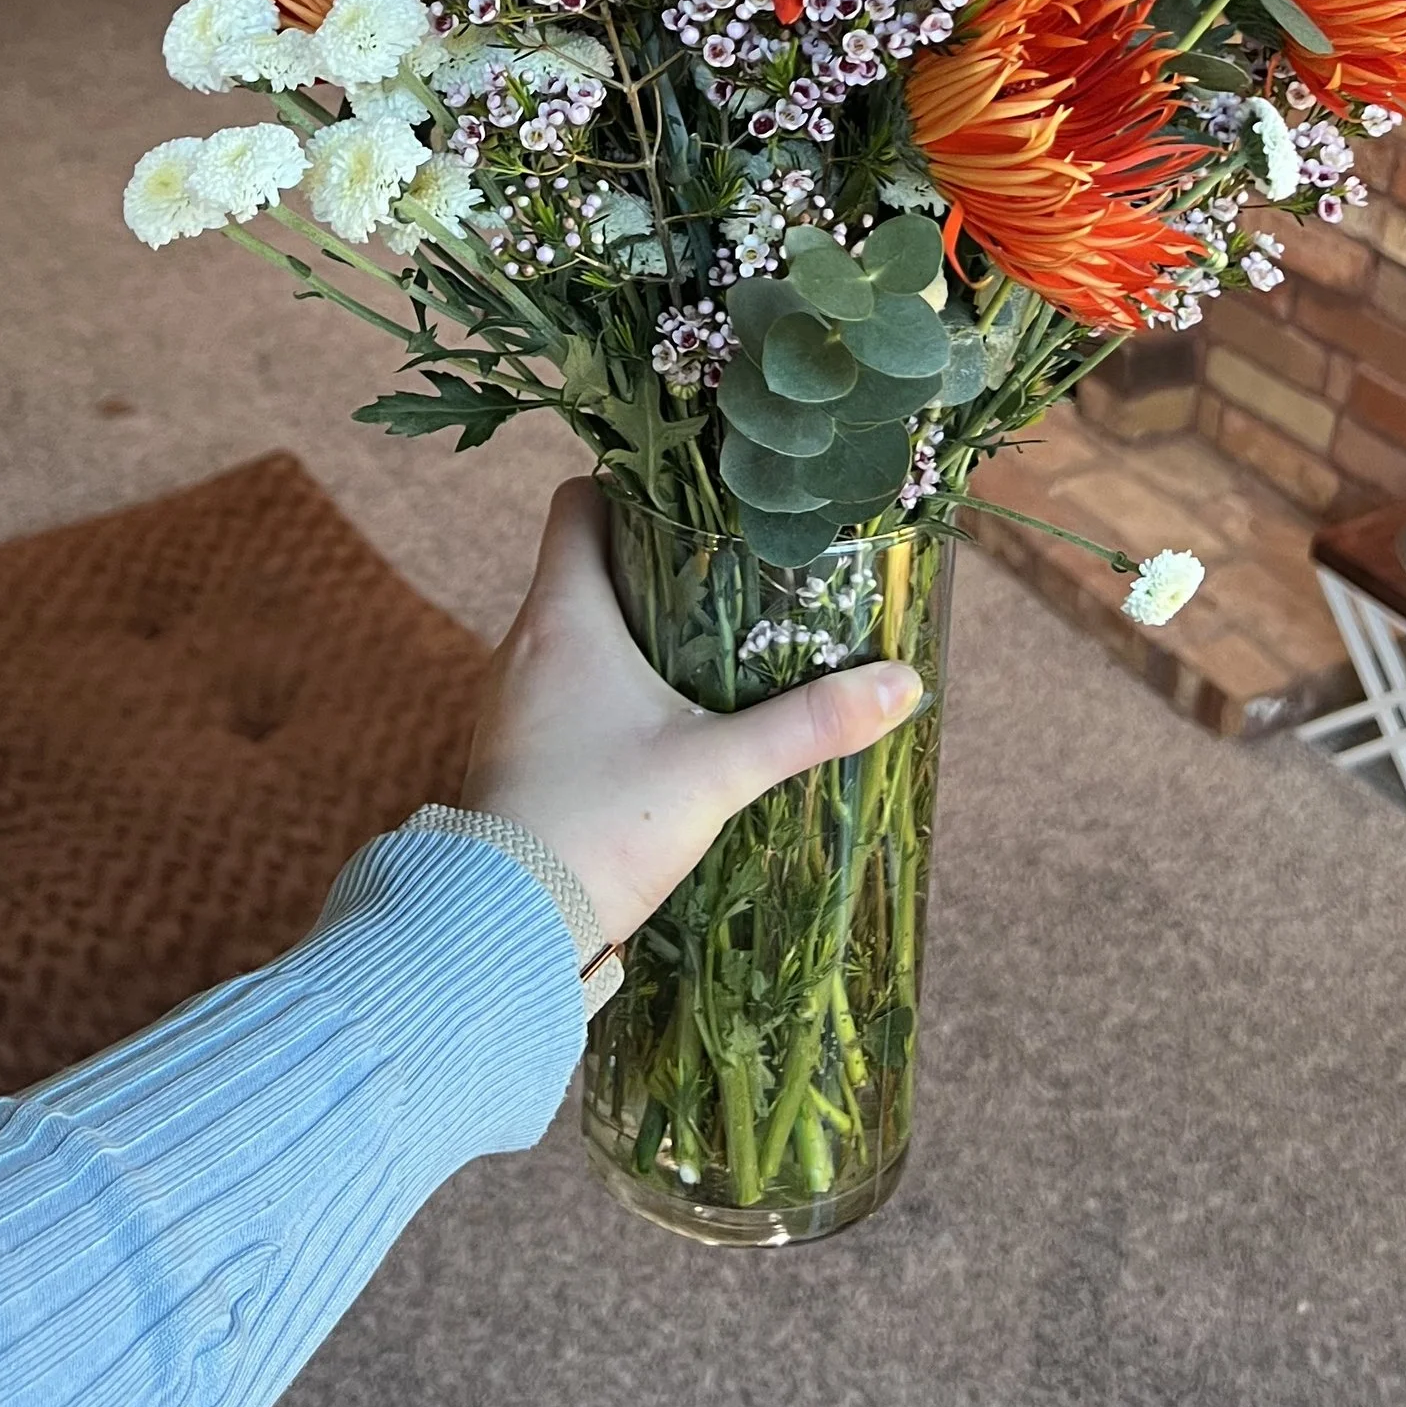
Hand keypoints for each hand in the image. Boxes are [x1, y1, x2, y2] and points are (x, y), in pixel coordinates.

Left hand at [461, 480, 921, 945]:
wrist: (504, 922)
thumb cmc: (601, 824)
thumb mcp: (719, 769)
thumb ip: (809, 725)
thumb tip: (900, 684)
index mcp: (563, 616)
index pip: (576, 503)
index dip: (627, 484)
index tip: (692, 499)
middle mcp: (523, 644)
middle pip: (581, 563)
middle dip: (649, 561)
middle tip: (726, 573)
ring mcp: (510, 701)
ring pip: (570, 630)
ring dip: (629, 629)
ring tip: (706, 648)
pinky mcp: (512, 752)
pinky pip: (558, 688)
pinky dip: (605, 685)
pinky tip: (660, 722)